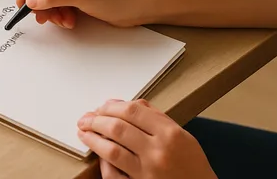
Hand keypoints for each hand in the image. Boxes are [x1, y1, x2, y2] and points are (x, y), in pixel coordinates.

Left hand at [77, 99, 215, 178]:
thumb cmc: (193, 166)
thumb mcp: (182, 136)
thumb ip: (156, 118)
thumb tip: (127, 104)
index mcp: (171, 134)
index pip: (133, 111)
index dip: (112, 106)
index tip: (102, 106)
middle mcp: (158, 152)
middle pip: (118, 127)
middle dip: (97, 119)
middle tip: (87, 118)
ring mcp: (148, 172)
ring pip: (111, 150)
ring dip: (93, 138)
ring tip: (84, 131)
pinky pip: (114, 174)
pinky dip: (103, 161)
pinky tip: (97, 153)